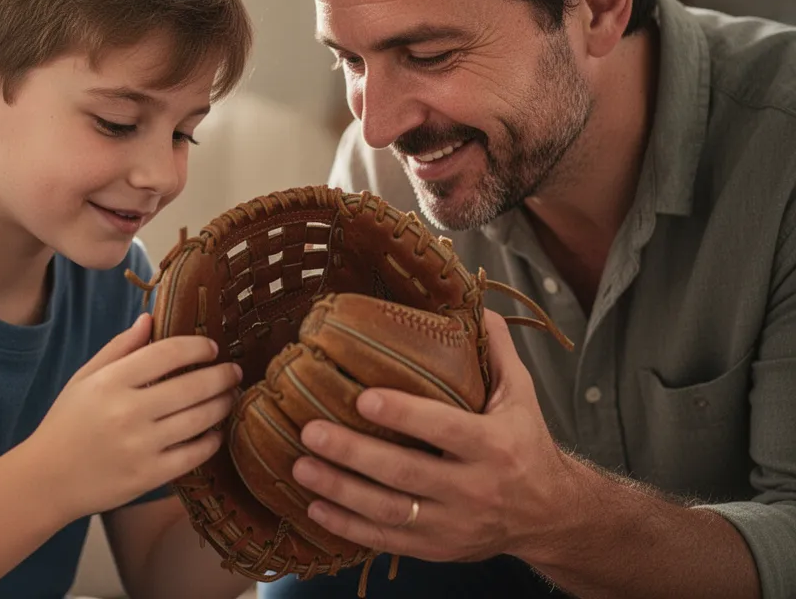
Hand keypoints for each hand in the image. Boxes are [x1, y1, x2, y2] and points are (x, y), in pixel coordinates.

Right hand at [27, 313, 242, 521]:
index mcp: (111, 382)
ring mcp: (140, 446)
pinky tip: (215, 431)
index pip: (168, 353)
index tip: (211, 348)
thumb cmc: (67, 423)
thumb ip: (120, 347)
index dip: (197, 347)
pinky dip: (212, 440)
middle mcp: (128, 412)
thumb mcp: (85, 377)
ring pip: (200, 419)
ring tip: (231, 396)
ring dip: (223, 404)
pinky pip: (194, 454)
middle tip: (234, 371)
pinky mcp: (149, 476)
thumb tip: (151, 318)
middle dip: (222, 376)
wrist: (47, 480)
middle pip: (193, 385)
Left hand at [290, 310, 573, 562]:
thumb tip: (474, 301)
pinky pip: (385, 542)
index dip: (403, 414)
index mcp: (494, 445)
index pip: (444, 428)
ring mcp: (453, 525)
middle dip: (353, 454)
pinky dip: (347, 527)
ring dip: (340, 490)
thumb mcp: (521, 395)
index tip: (362, 398)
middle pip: (405, 473)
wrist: (550, 516)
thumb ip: (496, 349)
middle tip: (310, 431)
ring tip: (300, 466)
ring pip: (388, 512)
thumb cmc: (527, 444)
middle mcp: (474, 489)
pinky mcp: (436, 549)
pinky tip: (314, 507)